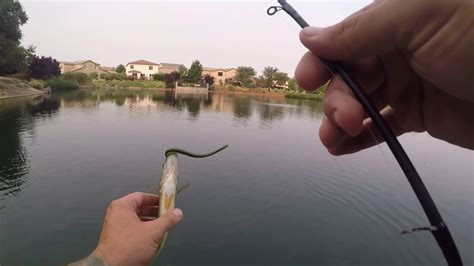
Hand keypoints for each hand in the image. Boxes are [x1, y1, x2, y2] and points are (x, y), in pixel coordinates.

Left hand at [73, 192, 182, 265]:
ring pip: (136, 219)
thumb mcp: (154, 232)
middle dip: (155, 212)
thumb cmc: (127, 249)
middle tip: (167, 215)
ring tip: (162, 227)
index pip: (141, 196)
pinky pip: (132, 229)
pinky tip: (153, 237)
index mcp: (122, 207)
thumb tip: (176, 213)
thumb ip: (167, 220)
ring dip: (150, 222)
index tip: (166, 202)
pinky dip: (143, 230)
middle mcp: (116, 214)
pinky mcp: (116, 238)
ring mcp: (115, 226)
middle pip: (139, 208)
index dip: (156, 199)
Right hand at [295, 0, 473, 154]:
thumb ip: (362, 28)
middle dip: (336, 99)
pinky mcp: (418, 116)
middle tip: (342, 119)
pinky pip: (380, 127)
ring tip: (332, 140)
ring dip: (338, 123)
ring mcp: (406, 86)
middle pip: (347, 78)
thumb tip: (308, 37)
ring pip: (358, 105)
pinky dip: (358, 139)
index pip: (342, 42)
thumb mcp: (420, 17)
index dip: (320, 61)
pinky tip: (341, 148)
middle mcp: (394, 53)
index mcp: (391, 24)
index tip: (307, 81)